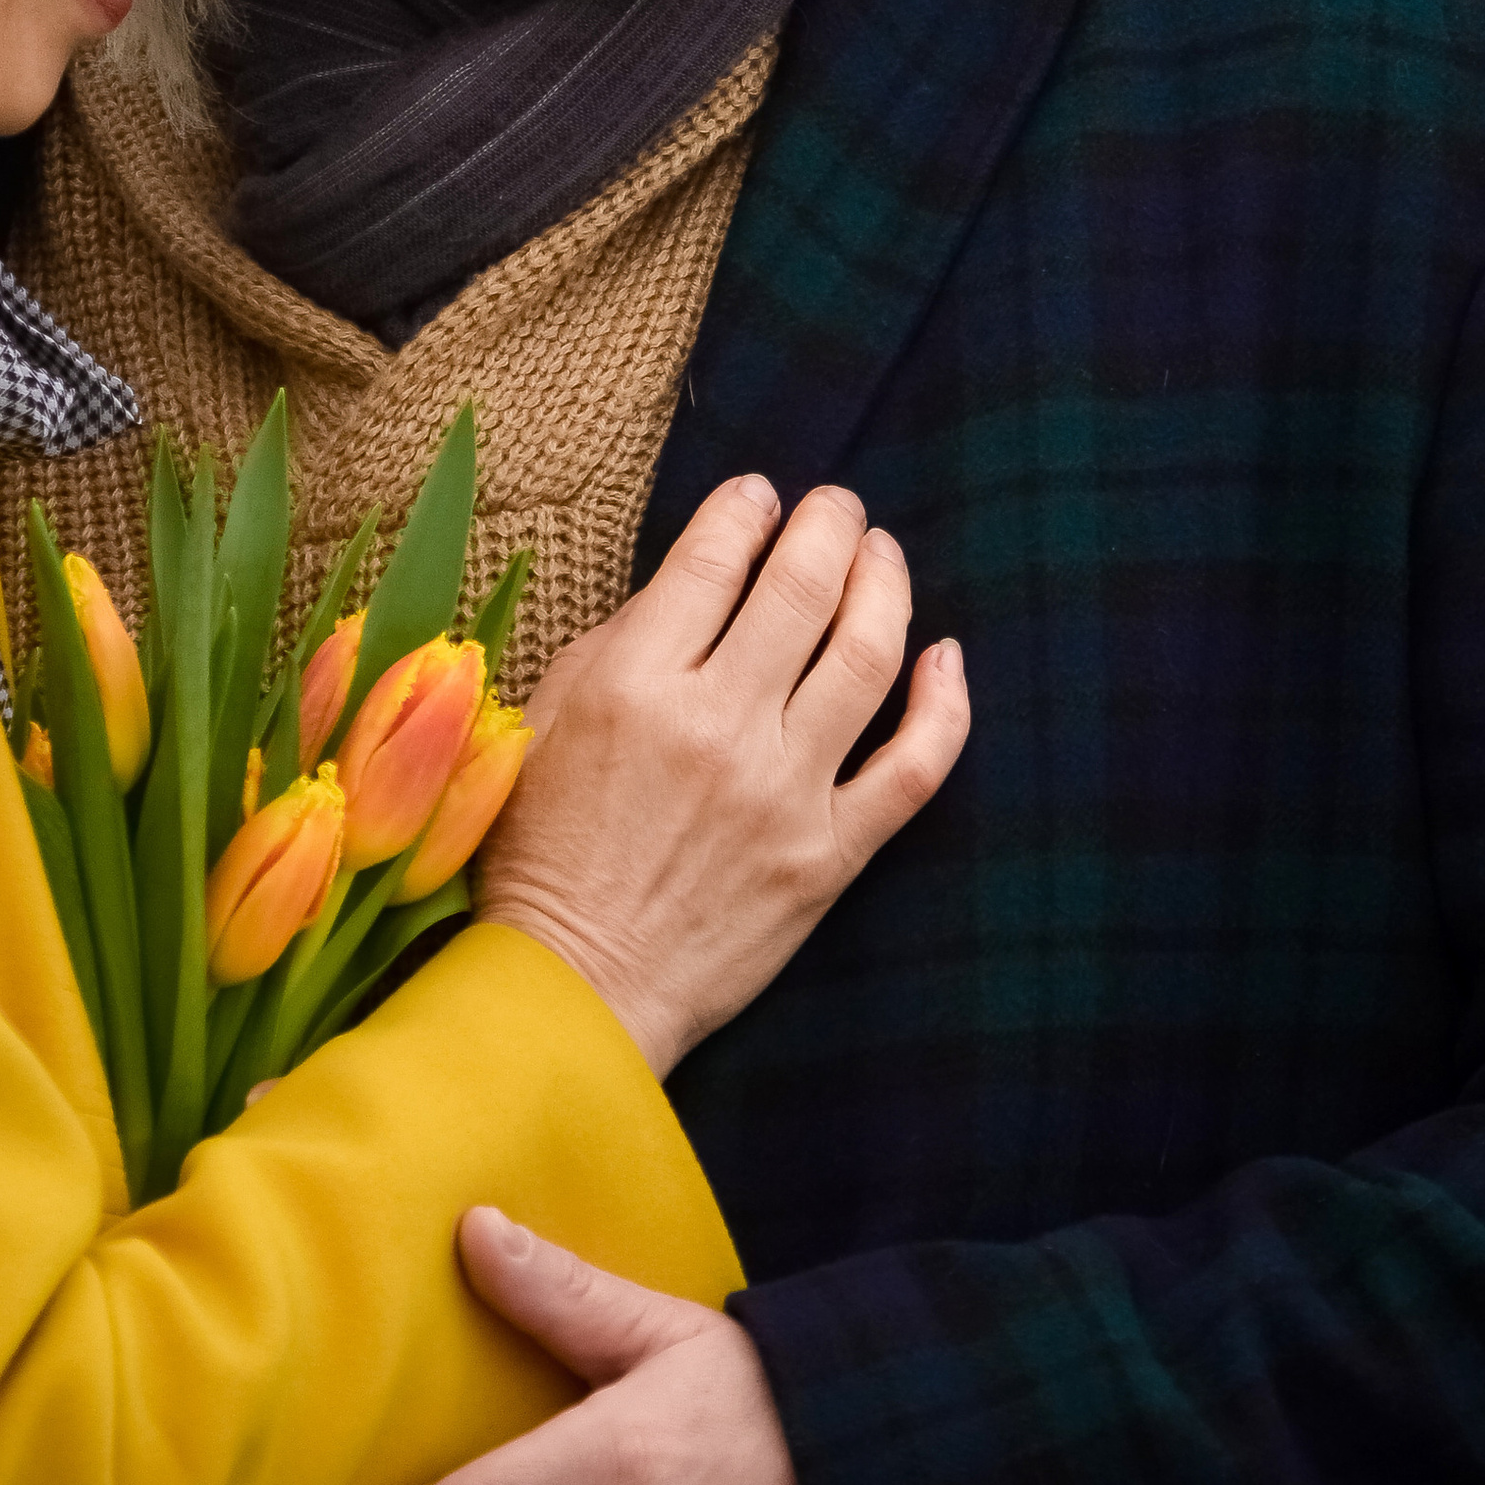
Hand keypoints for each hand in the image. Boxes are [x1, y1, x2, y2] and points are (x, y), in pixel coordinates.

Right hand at [478, 472, 967, 1075]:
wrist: (575, 989)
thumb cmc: (541, 852)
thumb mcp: (544, 724)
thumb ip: (618, 643)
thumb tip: (696, 579)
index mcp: (636, 686)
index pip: (715, 558)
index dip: (746, 508)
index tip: (758, 495)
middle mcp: (718, 727)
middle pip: (803, 586)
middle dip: (829, 523)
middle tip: (836, 506)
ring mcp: (784, 792)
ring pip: (868, 655)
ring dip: (884, 585)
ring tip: (882, 554)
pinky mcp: (830, 856)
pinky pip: (914, 767)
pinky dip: (943, 704)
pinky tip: (944, 656)